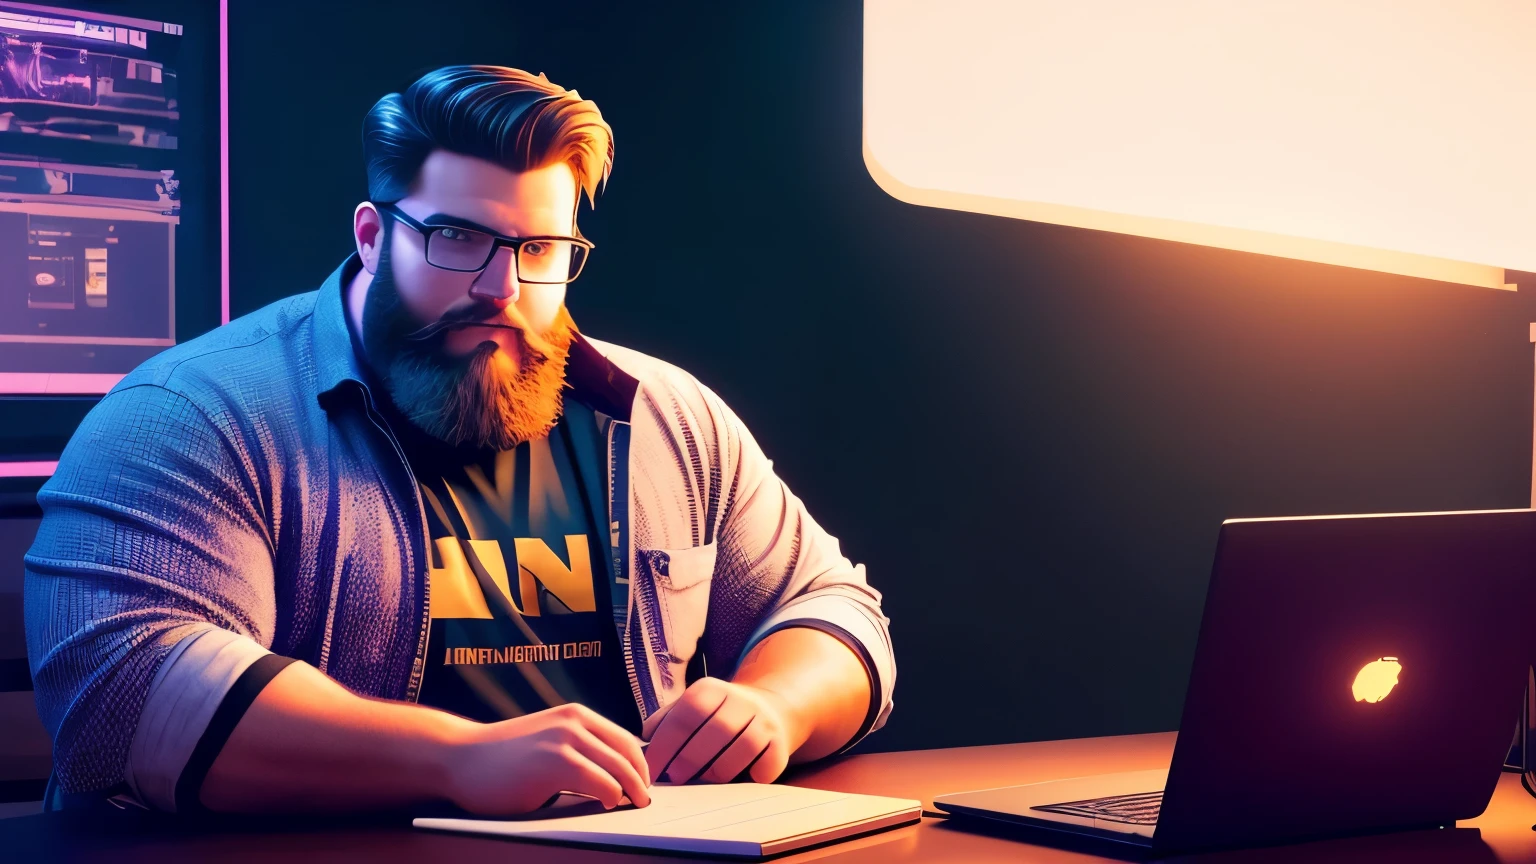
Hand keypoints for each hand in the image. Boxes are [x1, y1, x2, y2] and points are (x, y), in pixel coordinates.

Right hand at [441, 703, 650, 814]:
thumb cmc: (501, 758)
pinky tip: (608, 804)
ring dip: (632, 790)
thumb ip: (577, 749)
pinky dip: (612, 796)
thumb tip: (615, 774)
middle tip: (644, 800)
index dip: (640, 764)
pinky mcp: (556, 763)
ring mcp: (566, 740)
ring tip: (633, 804)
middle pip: (629, 754)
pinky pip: (602, 783)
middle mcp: (575, 722)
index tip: (643, 784)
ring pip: (620, 769)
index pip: (626, 739)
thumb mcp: (548, 741)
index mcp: (576, 715)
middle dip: (642, 780)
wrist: (459, 757)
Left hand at [642, 677, 803, 784]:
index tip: (652, 767)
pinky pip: (766, 765)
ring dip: (718, 769)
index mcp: (712, 689)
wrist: (772, 706)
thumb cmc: (720, 713)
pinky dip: (751, 775)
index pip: (686, 714)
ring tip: (704, 779)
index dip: (666, 743)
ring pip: (742, 748)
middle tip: (674, 777)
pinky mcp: (781, 743)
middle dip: (690, 758)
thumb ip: (667, 718)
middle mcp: (740, 701)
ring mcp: (764, 722)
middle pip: (715, 731)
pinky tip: (739, 777)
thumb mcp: (694, 704)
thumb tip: (644, 737)